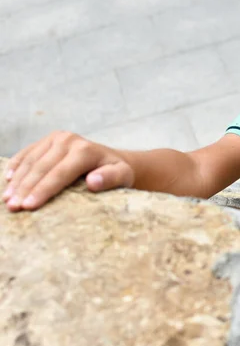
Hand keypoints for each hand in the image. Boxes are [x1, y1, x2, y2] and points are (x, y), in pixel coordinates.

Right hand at [2, 131, 133, 211]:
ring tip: (7, 200)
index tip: (29, 207)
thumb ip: (110, 179)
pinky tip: (8, 180)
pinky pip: (27, 153)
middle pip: (41, 168)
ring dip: (17, 181)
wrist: (113, 159)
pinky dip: (16, 166)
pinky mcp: (48, 140)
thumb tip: (93, 182)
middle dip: (25, 189)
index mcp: (85, 150)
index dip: (43, 190)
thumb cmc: (117, 172)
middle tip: (13, 208)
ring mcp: (56, 138)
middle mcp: (68, 140)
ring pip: (31, 161)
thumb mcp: (122, 176)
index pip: (59, 173)